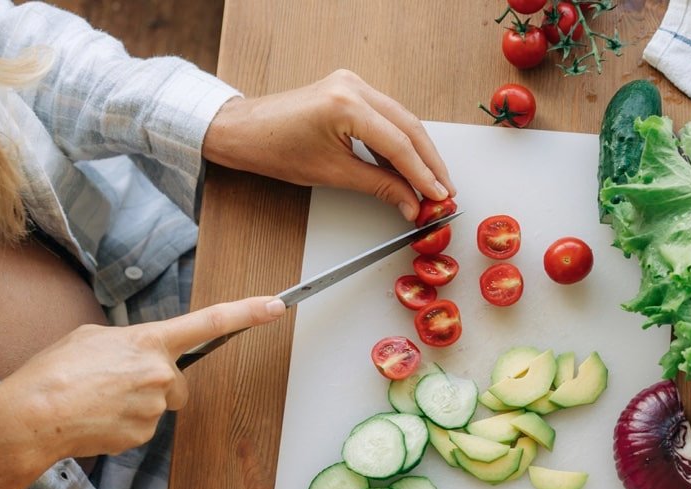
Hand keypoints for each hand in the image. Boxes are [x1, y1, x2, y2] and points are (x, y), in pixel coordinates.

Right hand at [0, 297, 285, 488]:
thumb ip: (127, 343)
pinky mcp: (144, 434)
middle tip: (114, 384)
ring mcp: (155, 406)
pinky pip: (143, 427)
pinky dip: (124, 425)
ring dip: (136, 404)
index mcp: (149, 341)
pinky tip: (97, 419)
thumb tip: (139, 354)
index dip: (247, 313)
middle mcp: (161, 373)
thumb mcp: (91, 338)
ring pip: (159, 406)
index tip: (275, 306)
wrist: (33, 417)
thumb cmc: (54, 373)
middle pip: (178, 382)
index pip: (209, 322)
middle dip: (156, 384)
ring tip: (98, 400)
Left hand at [202, 70, 455, 221]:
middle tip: (444, 191)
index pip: (399, 144)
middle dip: (430, 163)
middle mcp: (353, 86)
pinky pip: (387, 116)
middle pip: (409, 127)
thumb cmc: (275, 148)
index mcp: (346, 104)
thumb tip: (410, 202)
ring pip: (402, 120)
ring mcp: (353, 84)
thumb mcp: (333, 174)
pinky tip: (410, 164)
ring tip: (432, 182)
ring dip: (419, 152)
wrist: (245, 130)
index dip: (423, 174)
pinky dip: (400, 142)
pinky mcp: (350, 90)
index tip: (438, 196)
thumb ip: (379, 186)